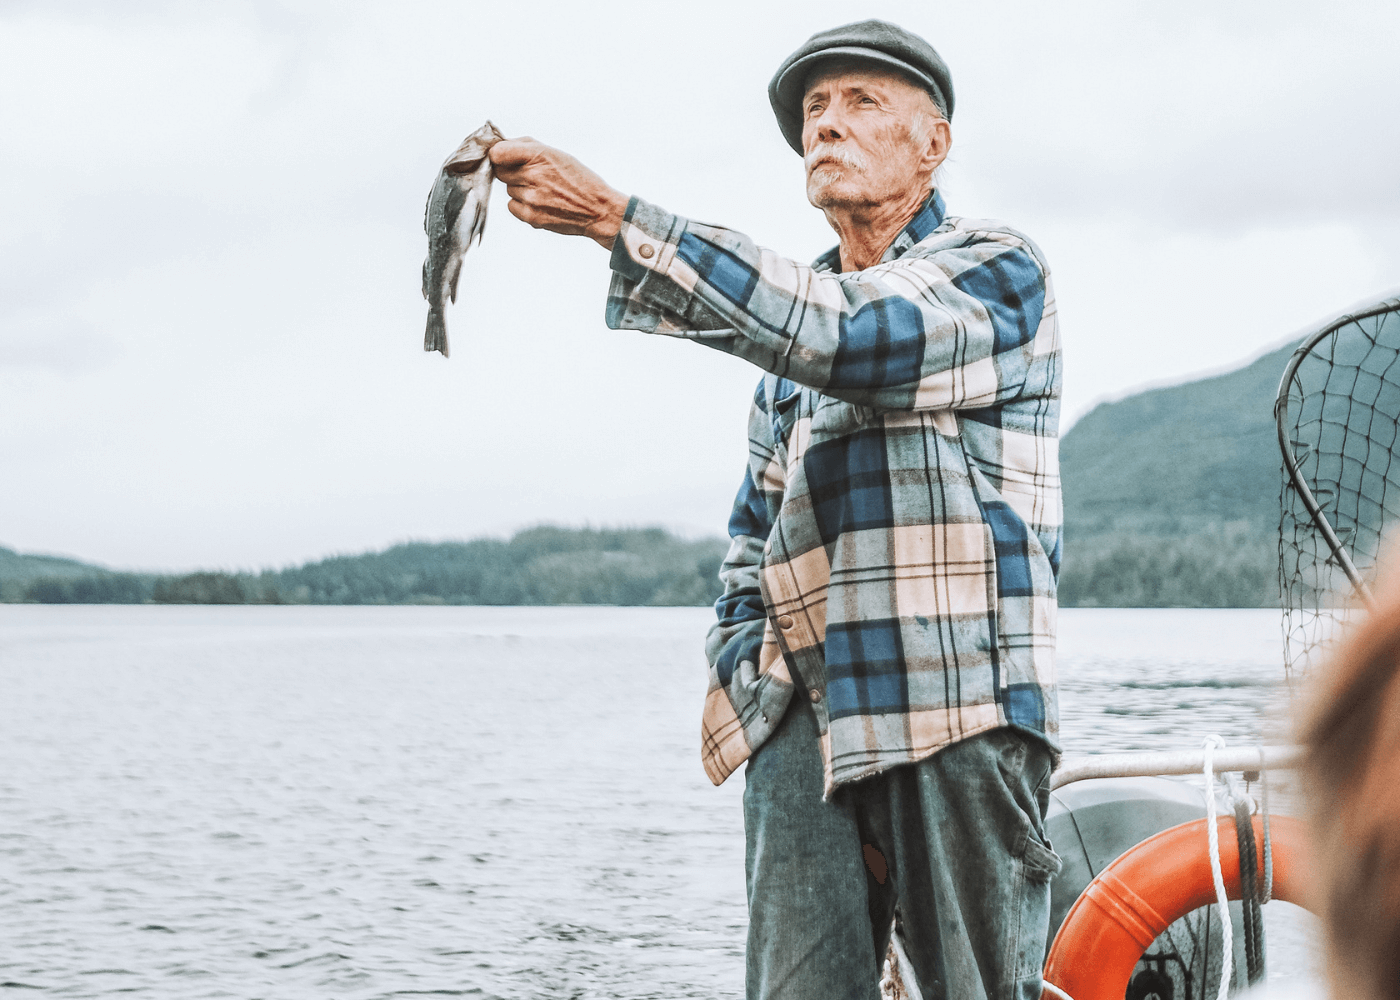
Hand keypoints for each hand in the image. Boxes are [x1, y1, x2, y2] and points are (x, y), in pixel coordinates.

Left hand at [489, 138, 627, 249]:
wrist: (598, 210)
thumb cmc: (579, 179)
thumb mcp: (557, 153)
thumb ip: (526, 147)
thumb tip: (500, 147)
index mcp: (539, 155)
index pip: (497, 153)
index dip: (499, 155)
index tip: (504, 158)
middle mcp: (533, 176)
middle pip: (501, 172)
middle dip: (512, 172)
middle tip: (531, 176)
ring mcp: (531, 198)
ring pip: (508, 190)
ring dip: (520, 189)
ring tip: (543, 191)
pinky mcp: (531, 217)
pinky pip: (512, 206)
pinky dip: (522, 205)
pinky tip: (540, 203)